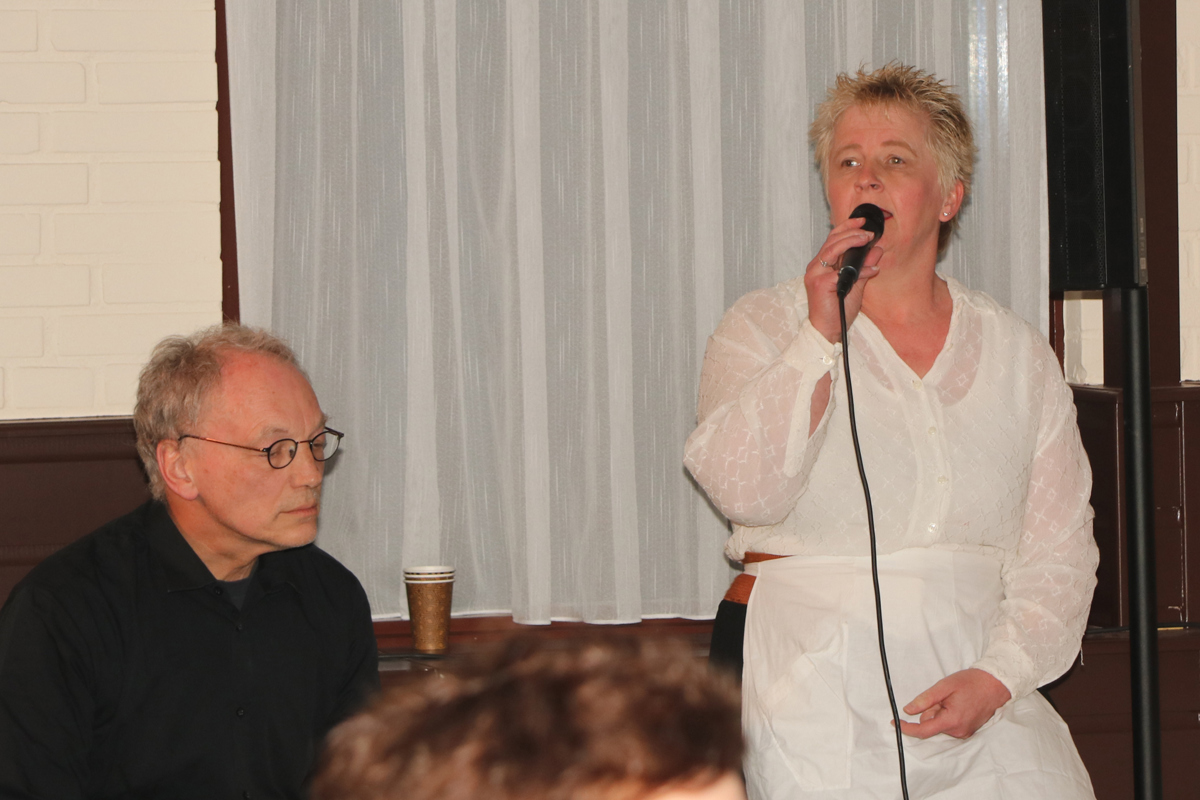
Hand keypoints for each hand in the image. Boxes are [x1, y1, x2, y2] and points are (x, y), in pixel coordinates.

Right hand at [804, 217, 882, 343]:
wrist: (828, 331)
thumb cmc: (837, 311)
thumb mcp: (856, 285)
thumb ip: (864, 268)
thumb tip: (877, 251)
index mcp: (822, 265)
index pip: (832, 240)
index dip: (846, 227)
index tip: (861, 221)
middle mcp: (816, 267)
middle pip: (832, 240)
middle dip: (851, 231)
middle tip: (868, 230)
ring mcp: (816, 274)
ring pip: (832, 249)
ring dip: (851, 241)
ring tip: (866, 238)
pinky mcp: (820, 284)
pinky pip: (841, 271)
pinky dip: (858, 269)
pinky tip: (871, 270)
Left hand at [898, 669, 1011, 739]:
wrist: (995, 684)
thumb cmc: (971, 683)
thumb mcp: (945, 686)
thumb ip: (925, 699)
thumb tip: (908, 710)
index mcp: (952, 720)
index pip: (923, 730)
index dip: (907, 727)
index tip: (894, 722)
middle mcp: (959, 731)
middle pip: (931, 724)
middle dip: (931, 710)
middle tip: (943, 696)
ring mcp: (965, 732)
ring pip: (940, 724)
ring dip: (940, 711)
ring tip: (953, 698)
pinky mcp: (968, 730)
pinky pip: (949, 724)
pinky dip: (948, 715)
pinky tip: (958, 703)